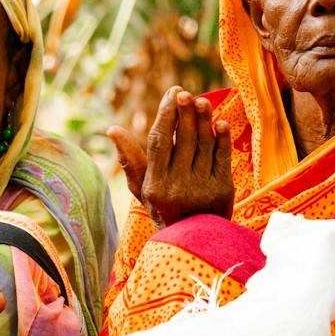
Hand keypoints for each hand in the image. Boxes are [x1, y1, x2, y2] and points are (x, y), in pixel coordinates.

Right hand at [107, 87, 234, 227]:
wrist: (194, 241)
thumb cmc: (164, 209)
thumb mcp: (142, 189)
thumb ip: (130, 160)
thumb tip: (112, 129)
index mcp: (155, 184)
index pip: (159, 141)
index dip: (166, 114)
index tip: (172, 93)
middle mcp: (177, 186)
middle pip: (183, 139)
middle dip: (185, 112)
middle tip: (186, 93)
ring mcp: (201, 188)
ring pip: (203, 145)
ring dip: (204, 120)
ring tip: (203, 101)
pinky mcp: (222, 190)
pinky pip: (222, 158)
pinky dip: (222, 139)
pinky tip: (220, 123)